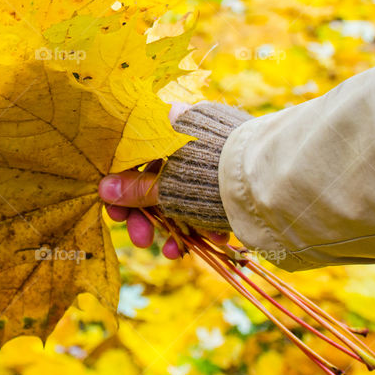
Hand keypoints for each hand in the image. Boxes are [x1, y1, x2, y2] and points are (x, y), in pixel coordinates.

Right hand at [98, 102, 229, 258]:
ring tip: (174, 251)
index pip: (135, 153)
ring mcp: (215, 151)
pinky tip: (211, 240)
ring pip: (185, 190)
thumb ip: (136, 190)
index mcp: (171, 123)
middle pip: (159, 176)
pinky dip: (205, 217)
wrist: (270, 179)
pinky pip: (211, 193)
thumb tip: (103, 190)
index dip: (122, 186)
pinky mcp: (235, 170)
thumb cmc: (209, 176)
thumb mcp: (166, 188)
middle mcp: (192, 133)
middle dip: (148, 214)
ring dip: (176, 224)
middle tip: (141, 240)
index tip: (117, 213)